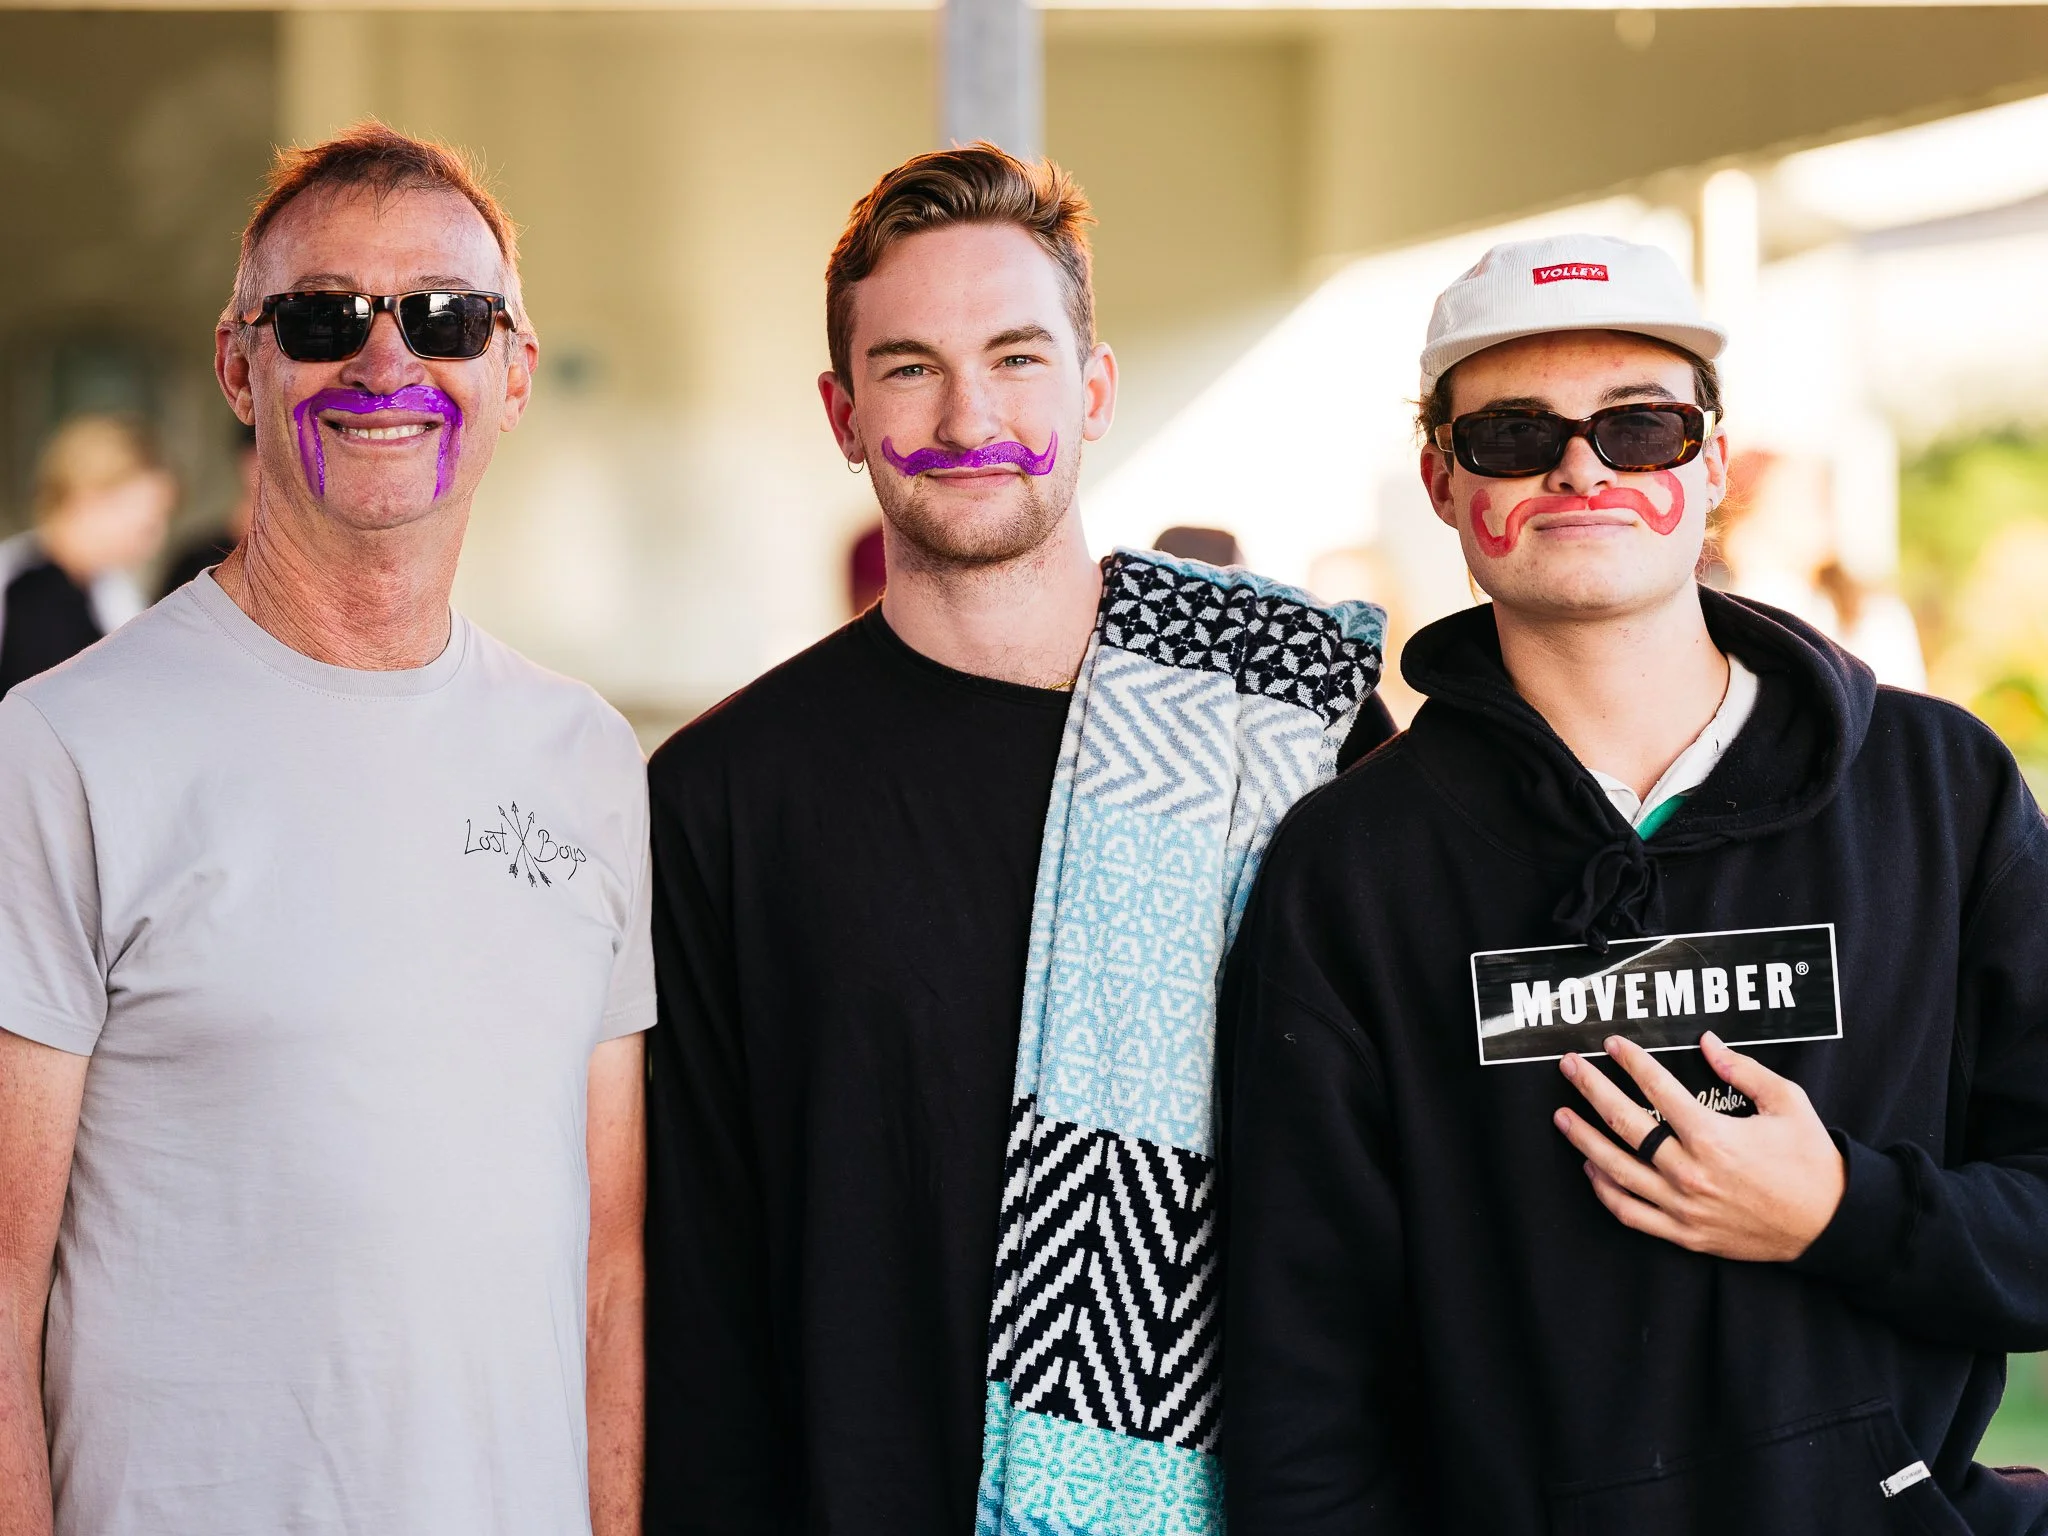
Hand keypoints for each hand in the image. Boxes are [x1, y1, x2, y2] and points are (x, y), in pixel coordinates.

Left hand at [1552, 1032, 1845, 1261]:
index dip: (1631, 1061)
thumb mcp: (1787, 1103)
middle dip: (1591, 1089)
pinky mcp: (1685, 1235)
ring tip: (1561, 1116)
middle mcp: (1691, 1172)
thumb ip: (1744, 1069)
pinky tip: (1590, 1168)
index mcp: (1714, 1137)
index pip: (1657, 1089)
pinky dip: (1604, 1190)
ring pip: (1615, 1170)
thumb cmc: (1811, 1161)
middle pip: (1624, 1124)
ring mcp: (1684, 1207)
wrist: (1830, 1225)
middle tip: (1568, 1066)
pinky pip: (1630, 1213)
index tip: (1611, 1044)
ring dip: (1583, 1138)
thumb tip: (1709, 1041)